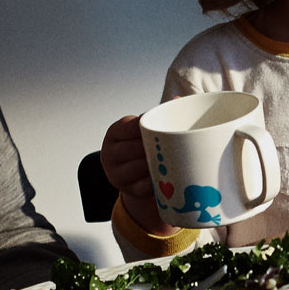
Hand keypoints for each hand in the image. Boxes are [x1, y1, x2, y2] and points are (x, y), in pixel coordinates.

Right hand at [101, 115, 170, 234]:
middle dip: (156, 147)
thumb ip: (158, 116)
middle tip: (179, 144)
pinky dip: (158, 182)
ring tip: (176, 159)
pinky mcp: (127, 190)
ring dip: (158, 164)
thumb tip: (178, 99)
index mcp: (115, 132)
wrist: (132, 176)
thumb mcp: (143, 130)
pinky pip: (145, 186)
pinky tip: (169, 177)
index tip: (170, 128)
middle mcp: (109, 152)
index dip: (152, 128)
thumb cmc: (140, 145)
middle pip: (135, 148)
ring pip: (140, 167)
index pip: (133, 127)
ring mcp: (116, 173)